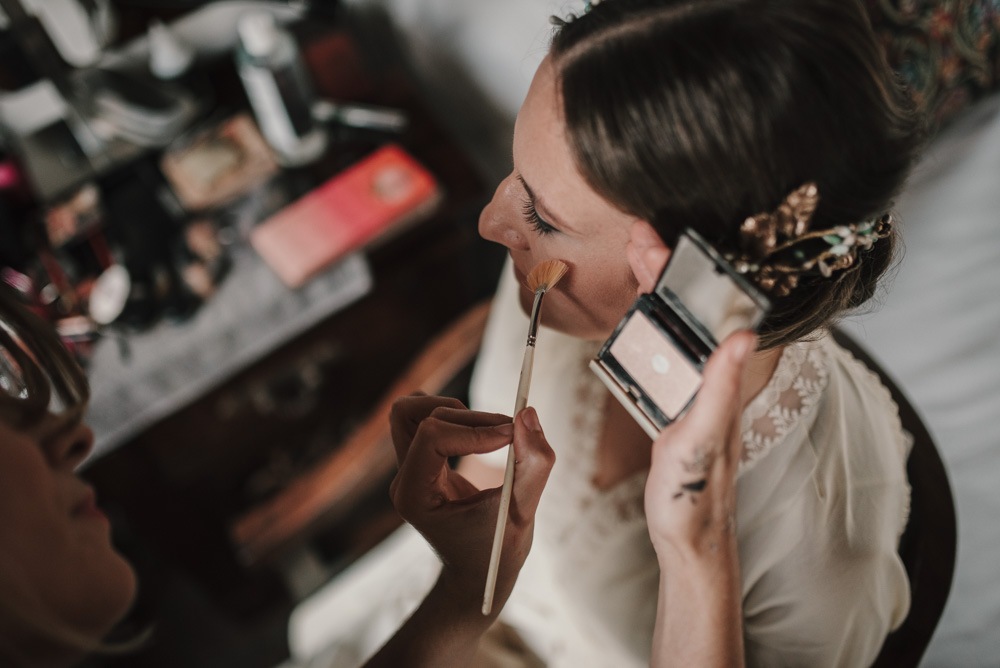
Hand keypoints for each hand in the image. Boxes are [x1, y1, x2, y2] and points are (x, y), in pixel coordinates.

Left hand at [388, 394, 554, 617]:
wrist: (476, 577)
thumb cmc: (496, 554)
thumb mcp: (523, 514)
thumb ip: (533, 465)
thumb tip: (528, 414)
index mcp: (415, 497)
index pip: (431, 435)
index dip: (474, 430)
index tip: (513, 438)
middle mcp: (404, 480)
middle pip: (417, 415)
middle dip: (468, 417)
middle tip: (509, 434)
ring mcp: (408, 470)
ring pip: (412, 409)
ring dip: (456, 410)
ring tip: (494, 432)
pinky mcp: (420, 461)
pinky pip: (422, 418)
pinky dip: (452, 415)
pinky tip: (481, 434)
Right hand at [626, 220, 753, 558]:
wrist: (687, 535)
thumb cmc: (696, 494)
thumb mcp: (704, 438)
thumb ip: (722, 387)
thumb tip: (741, 335)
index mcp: (719, 379)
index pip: (702, 310)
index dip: (679, 272)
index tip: (655, 240)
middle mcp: (710, 377)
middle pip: (687, 310)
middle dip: (663, 269)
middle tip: (638, 236)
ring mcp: (693, 388)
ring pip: (674, 326)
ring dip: (656, 289)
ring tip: (638, 258)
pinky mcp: (676, 403)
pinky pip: (662, 351)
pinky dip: (648, 322)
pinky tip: (637, 314)